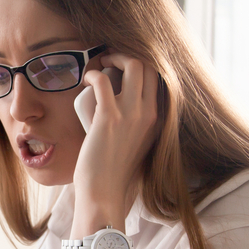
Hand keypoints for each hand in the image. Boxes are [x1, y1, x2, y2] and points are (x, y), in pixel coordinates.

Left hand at [73, 52, 158, 208]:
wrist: (105, 193)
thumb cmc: (115, 172)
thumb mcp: (137, 145)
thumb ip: (139, 128)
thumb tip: (127, 113)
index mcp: (158, 119)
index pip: (161, 78)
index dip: (143, 63)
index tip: (124, 64)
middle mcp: (150, 114)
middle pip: (150, 65)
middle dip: (130, 54)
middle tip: (111, 59)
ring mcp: (131, 115)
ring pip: (134, 66)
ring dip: (115, 57)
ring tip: (102, 63)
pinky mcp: (109, 118)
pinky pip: (102, 81)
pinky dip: (94, 73)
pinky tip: (87, 78)